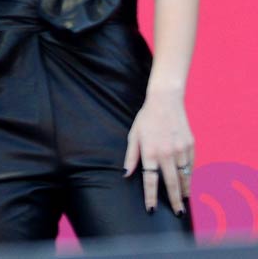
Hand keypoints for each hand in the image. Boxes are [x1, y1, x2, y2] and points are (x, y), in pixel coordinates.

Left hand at [124, 93, 194, 215]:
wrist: (165, 102)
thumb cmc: (146, 119)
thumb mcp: (133, 136)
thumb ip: (131, 157)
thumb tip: (125, 174)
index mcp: (149, 151)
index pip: (150, 179)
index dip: (150, 196)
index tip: (151, 209)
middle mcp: (166, 153)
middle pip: (172, 183)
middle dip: (175, 200)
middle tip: (177, 213)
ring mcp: (181, 149)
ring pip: (185, 176)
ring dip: (185, 191)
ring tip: (184, 201)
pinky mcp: (190, 146)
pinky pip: (190, 166)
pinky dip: (189, 176)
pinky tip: (187, 183)